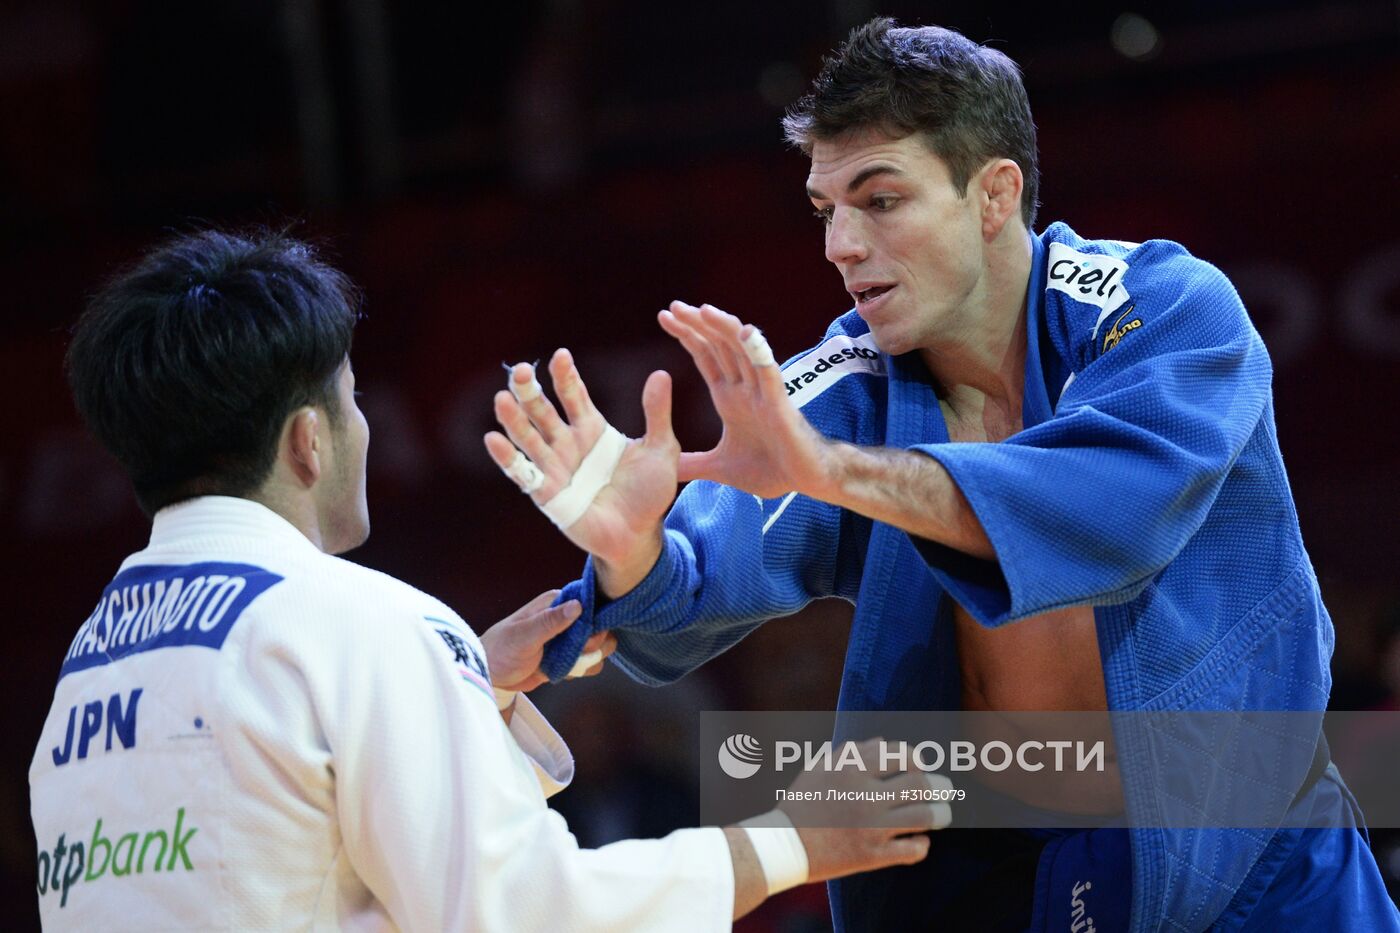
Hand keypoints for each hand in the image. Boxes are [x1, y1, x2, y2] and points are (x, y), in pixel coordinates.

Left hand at [480, 590, 616, 691]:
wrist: (490, 674)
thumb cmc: (500, 649)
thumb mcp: (523, 635)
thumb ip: (550, 622)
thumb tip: (578, 605)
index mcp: (557, 603)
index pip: (592, 603)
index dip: (595, 619)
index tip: (586, 634)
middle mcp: (566, 618)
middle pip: (601, 627)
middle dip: (593, 644)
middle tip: (574, 652)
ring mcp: (568, 639)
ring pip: (599, 647)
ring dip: (589, 658)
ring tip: (568, 664)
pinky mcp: (568, 658)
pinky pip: (589, 663)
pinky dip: (583, 670)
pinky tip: (564, 672)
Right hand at [483, 349, 679, 594]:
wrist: (640, 535)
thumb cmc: (649, 493)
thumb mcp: (661, 450)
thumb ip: (657, 414)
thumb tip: (661, 374)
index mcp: (592, 428)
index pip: (573, 395)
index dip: (565, 376)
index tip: (560, 355)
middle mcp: (568, 443)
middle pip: (542, 410)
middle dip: (529, 391)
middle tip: (519, 370)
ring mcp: (554, 467)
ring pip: (527, 437)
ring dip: (513, 419)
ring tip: (501, 398)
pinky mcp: (546, 494)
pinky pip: (522, 473)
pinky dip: (506, 457)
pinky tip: (493, 440)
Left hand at [658, 301, 833, 499]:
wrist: (806, 481)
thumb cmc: (771, 470)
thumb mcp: (720, 468)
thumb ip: (695, 465)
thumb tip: (668, 470)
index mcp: (729, 397)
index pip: (705, 356)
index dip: (687, 335)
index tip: (665, 317)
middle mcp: (744, 388)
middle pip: (719, 345)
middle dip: (697, 324)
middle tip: (673, 306)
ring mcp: (762, 392)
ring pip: (742, 350)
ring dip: (723, 328)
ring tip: (702, 310)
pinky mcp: (779, 402)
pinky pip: (768, 371)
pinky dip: (757, 350)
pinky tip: (746, 331)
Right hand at [778, 738, 951, 882]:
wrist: (782, 846)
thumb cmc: (799, 804)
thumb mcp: (818, 768)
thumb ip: (850, 752)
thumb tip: (883, 742)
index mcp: (851, 769)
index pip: (901, 754)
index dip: (916, 758)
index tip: (920, 766)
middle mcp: (865, 795)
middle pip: (921, 784)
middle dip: (940, 786)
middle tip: (945, 789)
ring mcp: (871, 827)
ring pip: (925, 816)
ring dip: (939, 814)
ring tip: (941, 815)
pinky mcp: (872, 856)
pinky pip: (912, 850)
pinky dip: (921, 846)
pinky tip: (919, 842)